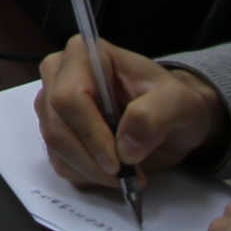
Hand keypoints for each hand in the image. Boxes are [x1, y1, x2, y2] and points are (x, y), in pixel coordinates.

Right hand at [35, 38, 229, 187]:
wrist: (171, 117)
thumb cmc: (172, 101)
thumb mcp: (178, 102)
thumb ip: (153, 116)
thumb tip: (125, 147)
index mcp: (82, 55)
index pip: (69, 98)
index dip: (91, 134)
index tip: (119, 163)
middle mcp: (57, 75)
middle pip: (57, 126)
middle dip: (92, 159)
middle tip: (127, 176)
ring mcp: (51, 104)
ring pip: (56, 148)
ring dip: (92, 170)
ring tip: (126, 174)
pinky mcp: (54, 131)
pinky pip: (60, 161)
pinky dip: (87, 175)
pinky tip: (111, 171)